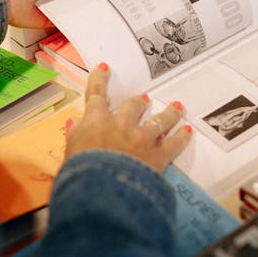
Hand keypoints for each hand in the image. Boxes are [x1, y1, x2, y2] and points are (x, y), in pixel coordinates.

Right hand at [65, 63, 191, 172]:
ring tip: (176, 107)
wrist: (103, 188)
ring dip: (169, 113)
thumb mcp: (70, 150)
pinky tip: (187, 131)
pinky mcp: (158, 154)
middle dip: (139, 102)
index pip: (96, 95)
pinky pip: (174, 142)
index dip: (99, 80)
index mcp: (96, 121)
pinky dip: (182, 136)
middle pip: (132, 105)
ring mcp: (142, 137)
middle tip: (144, 99)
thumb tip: (73, 122)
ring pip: (159, 120)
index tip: (104, 68)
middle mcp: (121, 123)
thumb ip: (74, 134)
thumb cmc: (81, 171)